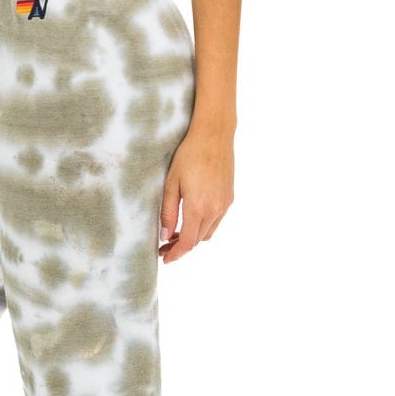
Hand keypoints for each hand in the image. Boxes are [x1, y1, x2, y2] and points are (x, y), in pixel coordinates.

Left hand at [158, 125, 234, 263]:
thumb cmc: (188, 155)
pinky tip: (192, 219)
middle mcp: (214, 209)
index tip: (164, 258)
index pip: (187, 242)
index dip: (175, 254)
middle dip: (181, 247)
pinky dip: (204, 226)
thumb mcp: (171, 183)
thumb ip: (167, 211)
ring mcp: (224, 204)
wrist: (214, 136)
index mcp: (198, 207)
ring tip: (176, 234)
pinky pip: (216, 221)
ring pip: (208, 232)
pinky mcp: (229, 198)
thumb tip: (165, 235)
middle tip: (165, 246)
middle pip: (198, 240)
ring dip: (193, 237)